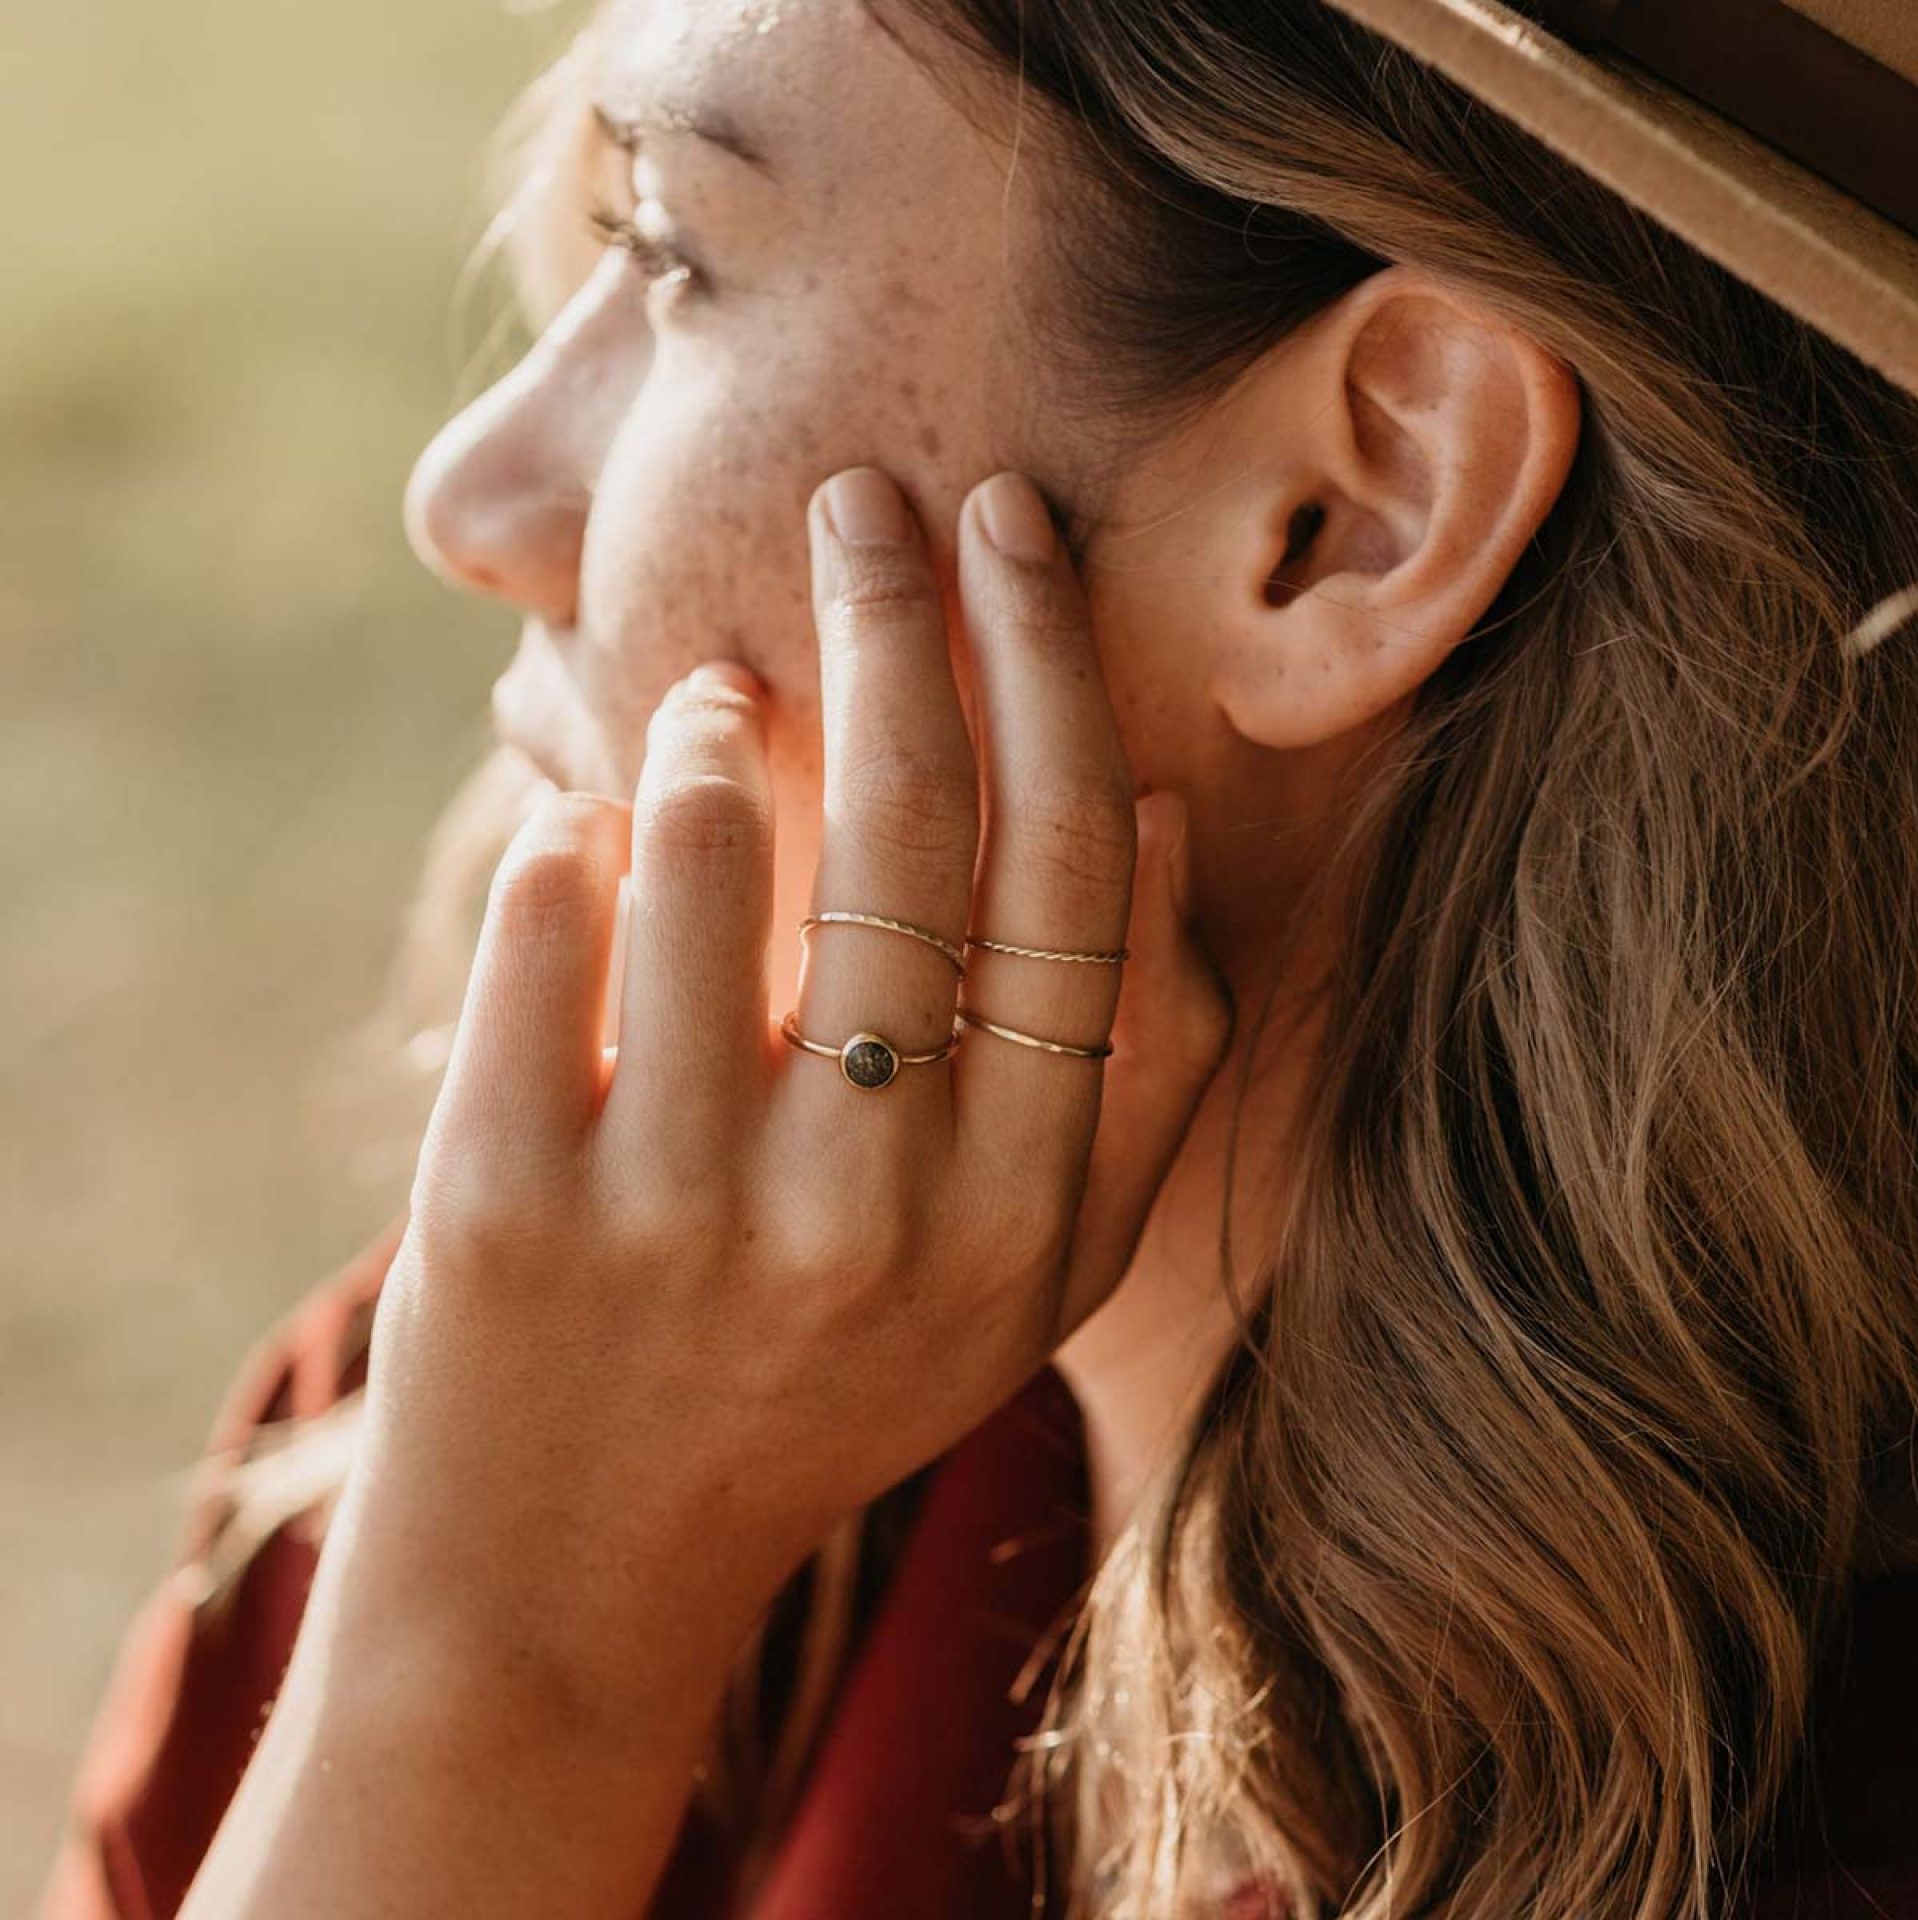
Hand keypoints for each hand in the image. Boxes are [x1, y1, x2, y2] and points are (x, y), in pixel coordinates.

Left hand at [328, 466, 1233, 1716]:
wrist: (577, 1580)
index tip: (1010, 524)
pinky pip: (541, 926)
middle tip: (866, 494)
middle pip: (913, 831)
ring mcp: (678, 1214)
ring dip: (704, 723)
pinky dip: (564, 826)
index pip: (1071, 880)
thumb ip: (1136, 1078)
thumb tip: (1153, 807)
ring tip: (706, 692)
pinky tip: (583, 817)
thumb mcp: (1022, 1283)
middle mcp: (870, 1214)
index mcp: (1020, 1218)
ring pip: (710, 851)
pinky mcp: (500, 1210)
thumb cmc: (822, 1390)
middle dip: (895, 611)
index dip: (1047, 669)